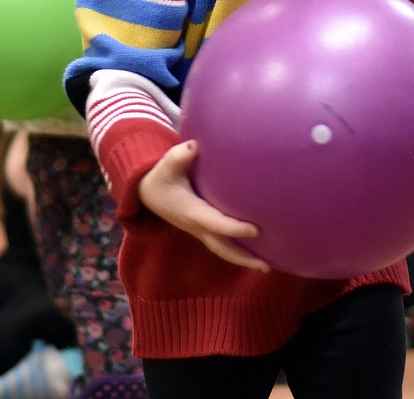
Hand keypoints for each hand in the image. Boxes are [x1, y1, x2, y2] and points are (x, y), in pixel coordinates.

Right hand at [138, 140, 269, 271]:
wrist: (147, 193)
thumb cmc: (162, 176)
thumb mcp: (167, 164)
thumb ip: (180, 155)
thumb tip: (195, 147)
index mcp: (192, 211)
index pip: (216, 223)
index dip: (234, 227)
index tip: (256, 229)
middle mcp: (197, 225)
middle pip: (222, 247)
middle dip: (243, 257)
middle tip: (266, 266)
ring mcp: (199, 230)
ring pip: (223, 249)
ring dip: (243, 259)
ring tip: (267, 266)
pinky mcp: (202, 229)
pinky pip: (221, 243)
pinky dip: (237, 250)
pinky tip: (256, 251)